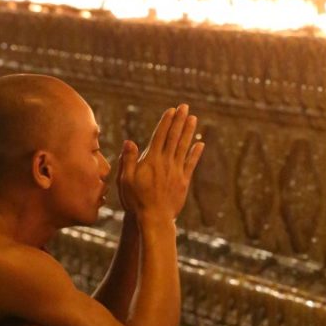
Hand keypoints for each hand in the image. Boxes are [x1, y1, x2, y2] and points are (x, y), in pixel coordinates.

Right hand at [117, 105, 203, 219]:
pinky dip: (195, 153)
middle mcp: (166, 163)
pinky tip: (200, 144)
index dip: (166, 122)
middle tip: (184, 107)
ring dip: (189, 132)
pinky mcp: (183, 182)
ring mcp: (176, 171)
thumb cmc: (136, 200)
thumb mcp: (125, 180)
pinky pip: (191, 164)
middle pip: (174, 137)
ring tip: (193, 118)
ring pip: (184, 147)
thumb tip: (129, 142)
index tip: (171, 110)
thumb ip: (127, 160)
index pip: (159, 136)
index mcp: (151, 160)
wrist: (154, 219)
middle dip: (179, 121)